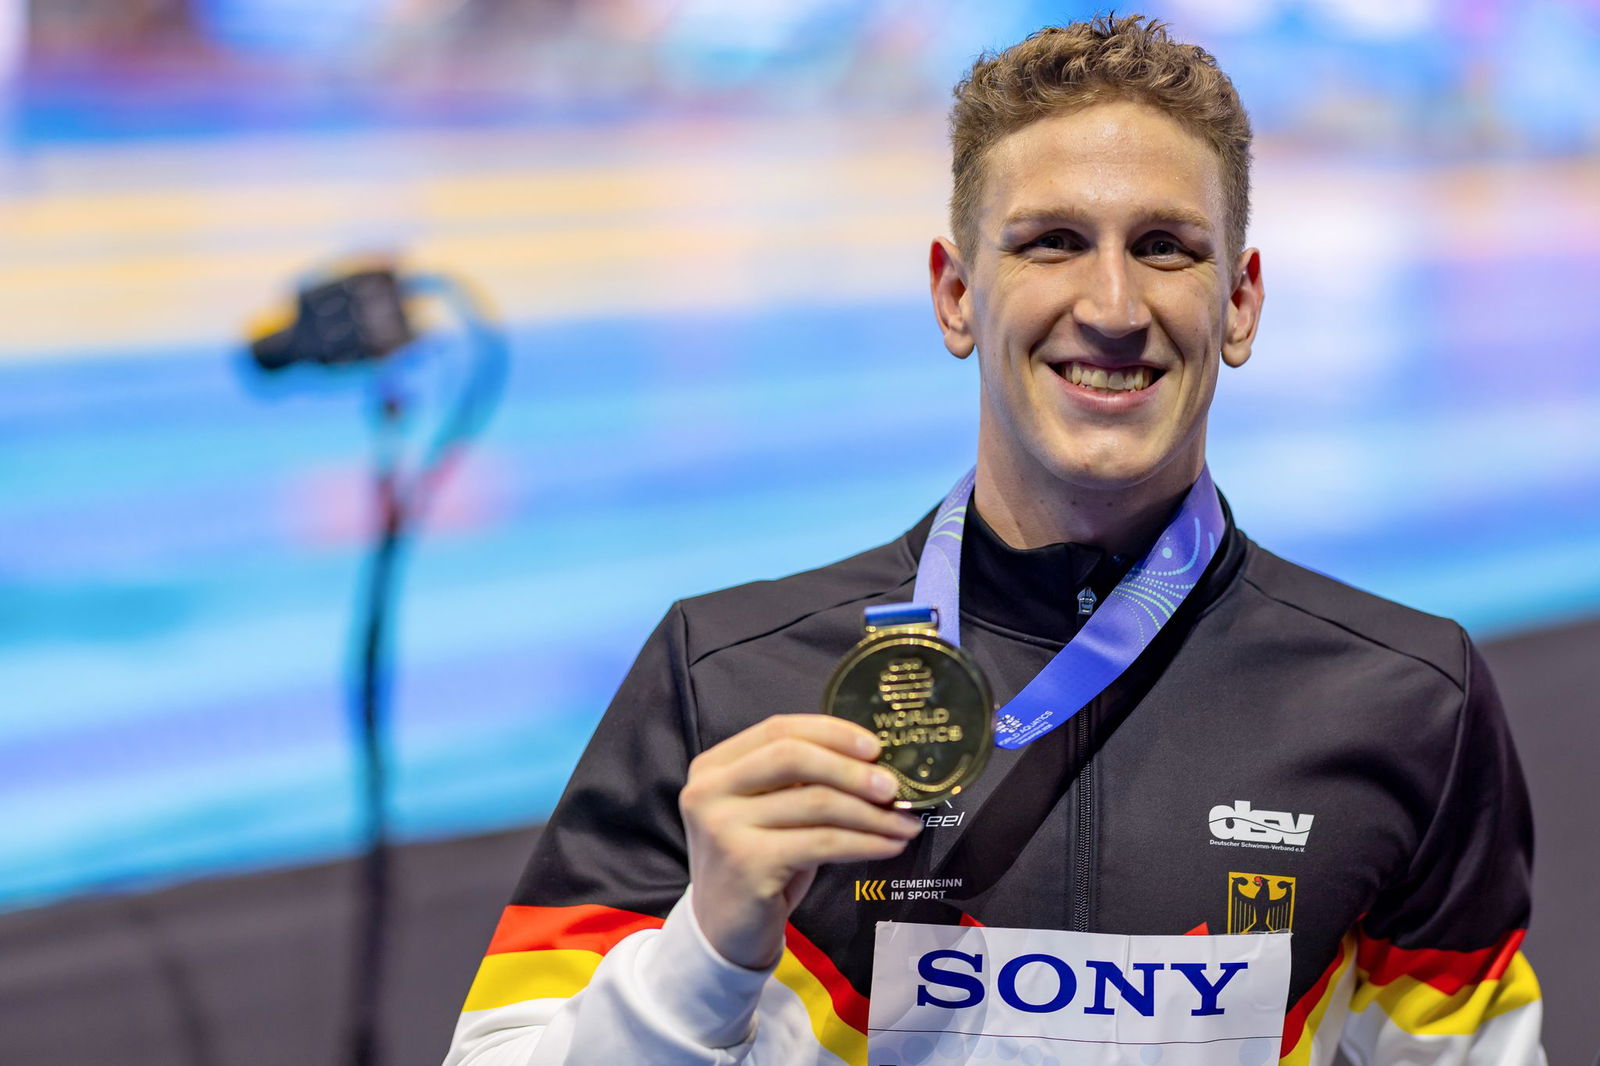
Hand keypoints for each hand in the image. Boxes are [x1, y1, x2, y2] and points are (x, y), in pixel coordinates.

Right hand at [680, 714, 920, 969]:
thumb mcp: (767, 812)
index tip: (875, 747)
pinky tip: (889, 846)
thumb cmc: (758, 864)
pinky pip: (823, 842)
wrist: (725, 933)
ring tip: (905, 823)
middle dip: (852, 769)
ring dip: (871, 813)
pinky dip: (865, 842)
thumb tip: (873, 764)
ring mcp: (723, 827)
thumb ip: (799, 782)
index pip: (778, 730)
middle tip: (893, 787)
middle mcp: (709, 791)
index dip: (831, 732)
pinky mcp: (748, 864)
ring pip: (816, 802)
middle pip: (793, 757)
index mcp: (713, 767)